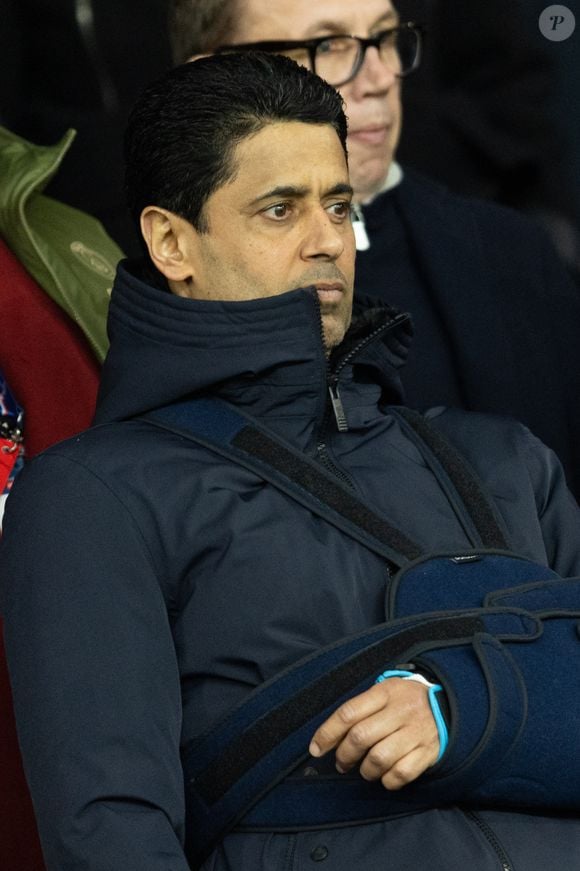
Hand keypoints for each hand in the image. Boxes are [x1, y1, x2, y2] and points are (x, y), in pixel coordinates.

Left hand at [308, 678, 439, 789]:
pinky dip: (387, 780)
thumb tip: (329, 737)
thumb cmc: (406, 700)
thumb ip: (361, 708)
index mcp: (386, 692)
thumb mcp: (385, 692)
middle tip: (342, 763)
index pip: (348, 713)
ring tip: (364, 769)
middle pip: (360, 737)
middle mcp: (401, 711)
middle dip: (344, 755)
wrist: (450, 703)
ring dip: (365, 770)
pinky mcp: (428, 752)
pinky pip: (401, 774)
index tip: (316, 748)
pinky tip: (385, 776)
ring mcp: (416, 732)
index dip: (327, 733)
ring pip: (379, 758)